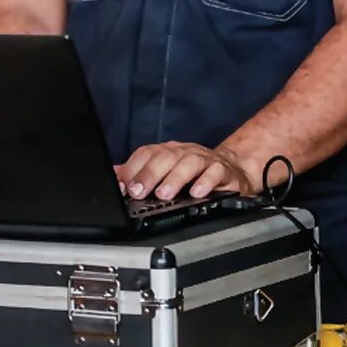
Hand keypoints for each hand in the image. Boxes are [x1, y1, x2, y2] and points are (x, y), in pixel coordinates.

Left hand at [115, 142, 258, 201]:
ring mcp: (204, 160)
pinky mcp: (223, 170)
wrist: (232, 169)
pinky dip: (205, 182)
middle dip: (149, 174)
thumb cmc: (194, 173)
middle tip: (138, 192)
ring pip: (188, 163)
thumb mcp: (165, 172)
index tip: (123, 186)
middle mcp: (183, 152)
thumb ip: (140, 173)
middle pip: (164, 157)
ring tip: (164, 195)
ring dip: (174, 179)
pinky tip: (197, 193)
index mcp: (167, 151)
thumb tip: (113, 175)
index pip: (146, 154)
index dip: (132, 169)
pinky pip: (215, 173)